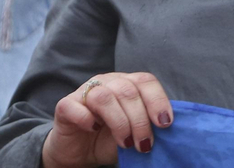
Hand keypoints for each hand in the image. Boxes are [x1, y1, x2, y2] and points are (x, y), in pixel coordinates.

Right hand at [43, 72, 172, 166]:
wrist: (78, 152)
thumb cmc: (109, 139)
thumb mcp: (133, 133)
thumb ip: (147, 126)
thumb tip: (167, 129)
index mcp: (126, 84)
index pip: (145, 81)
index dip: (158, 100)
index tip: (165, 124)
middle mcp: (106, 82)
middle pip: (127, 91)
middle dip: (140, 121)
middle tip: (144, 145)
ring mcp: (84, 91)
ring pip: (104, 97)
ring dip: (119, 122)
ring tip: (125, 143)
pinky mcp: (65, 105)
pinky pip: (76, 106)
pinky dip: (87, 120)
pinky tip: (93, 130)